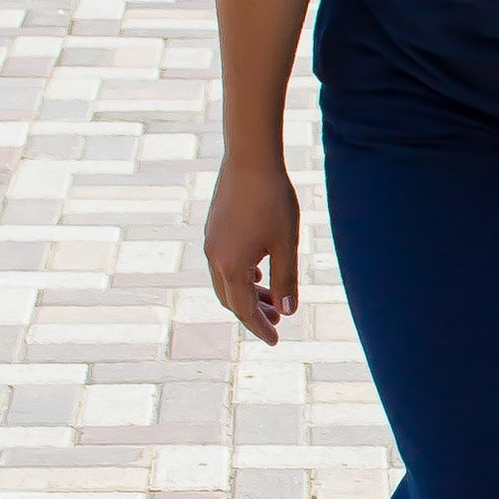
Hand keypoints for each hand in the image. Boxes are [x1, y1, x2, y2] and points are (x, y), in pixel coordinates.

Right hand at [204, 155, 300, 344]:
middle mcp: (214, 257)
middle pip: (231, 299)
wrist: (249, 158)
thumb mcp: (286, 243)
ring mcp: (210, 242)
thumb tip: (288, 311)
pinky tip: (258, 272)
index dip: (260, 327)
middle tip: (276, 322)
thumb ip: (286, 279)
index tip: (276, 341)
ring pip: (225, 281)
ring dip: (247, 294)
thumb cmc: (272, 200)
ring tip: (272, 300)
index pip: (244, 310)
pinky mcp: (213, 228)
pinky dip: (240, 276)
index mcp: (231, 266)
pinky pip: (222, 263)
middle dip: (253, 314)